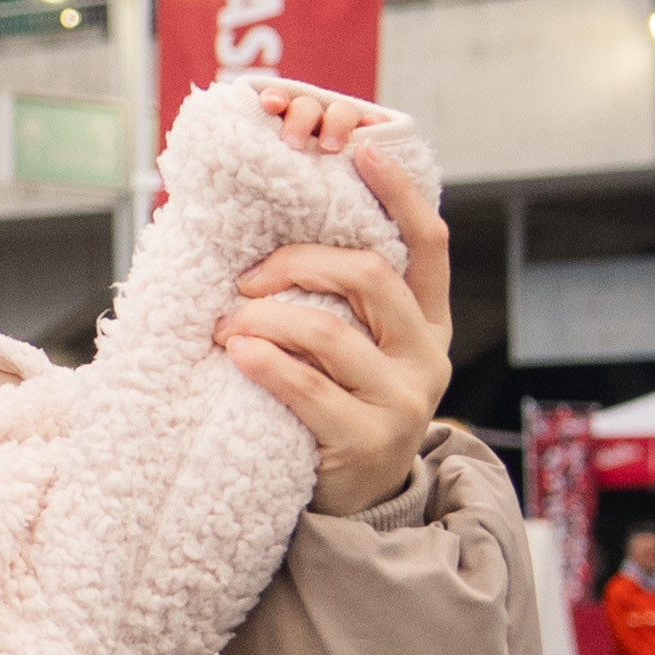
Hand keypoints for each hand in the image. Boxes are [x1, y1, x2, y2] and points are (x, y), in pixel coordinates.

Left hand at [218, 86, 452, 515]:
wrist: (351, 504)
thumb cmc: (335, 408)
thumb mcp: (353, 353)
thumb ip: (338, 302)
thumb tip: (272, 235)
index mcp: (428, 323)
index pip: (428, 245)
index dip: (401, 194)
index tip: (363, 150)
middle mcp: (426, 356)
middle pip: (371, 277)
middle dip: (299, 263)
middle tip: (245, 278)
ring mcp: (403, 401)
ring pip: (331, 332)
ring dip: (266, 317)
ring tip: (225, 323)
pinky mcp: (368, 440)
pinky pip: (308, 388)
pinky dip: (263, 363)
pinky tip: (234, 351)